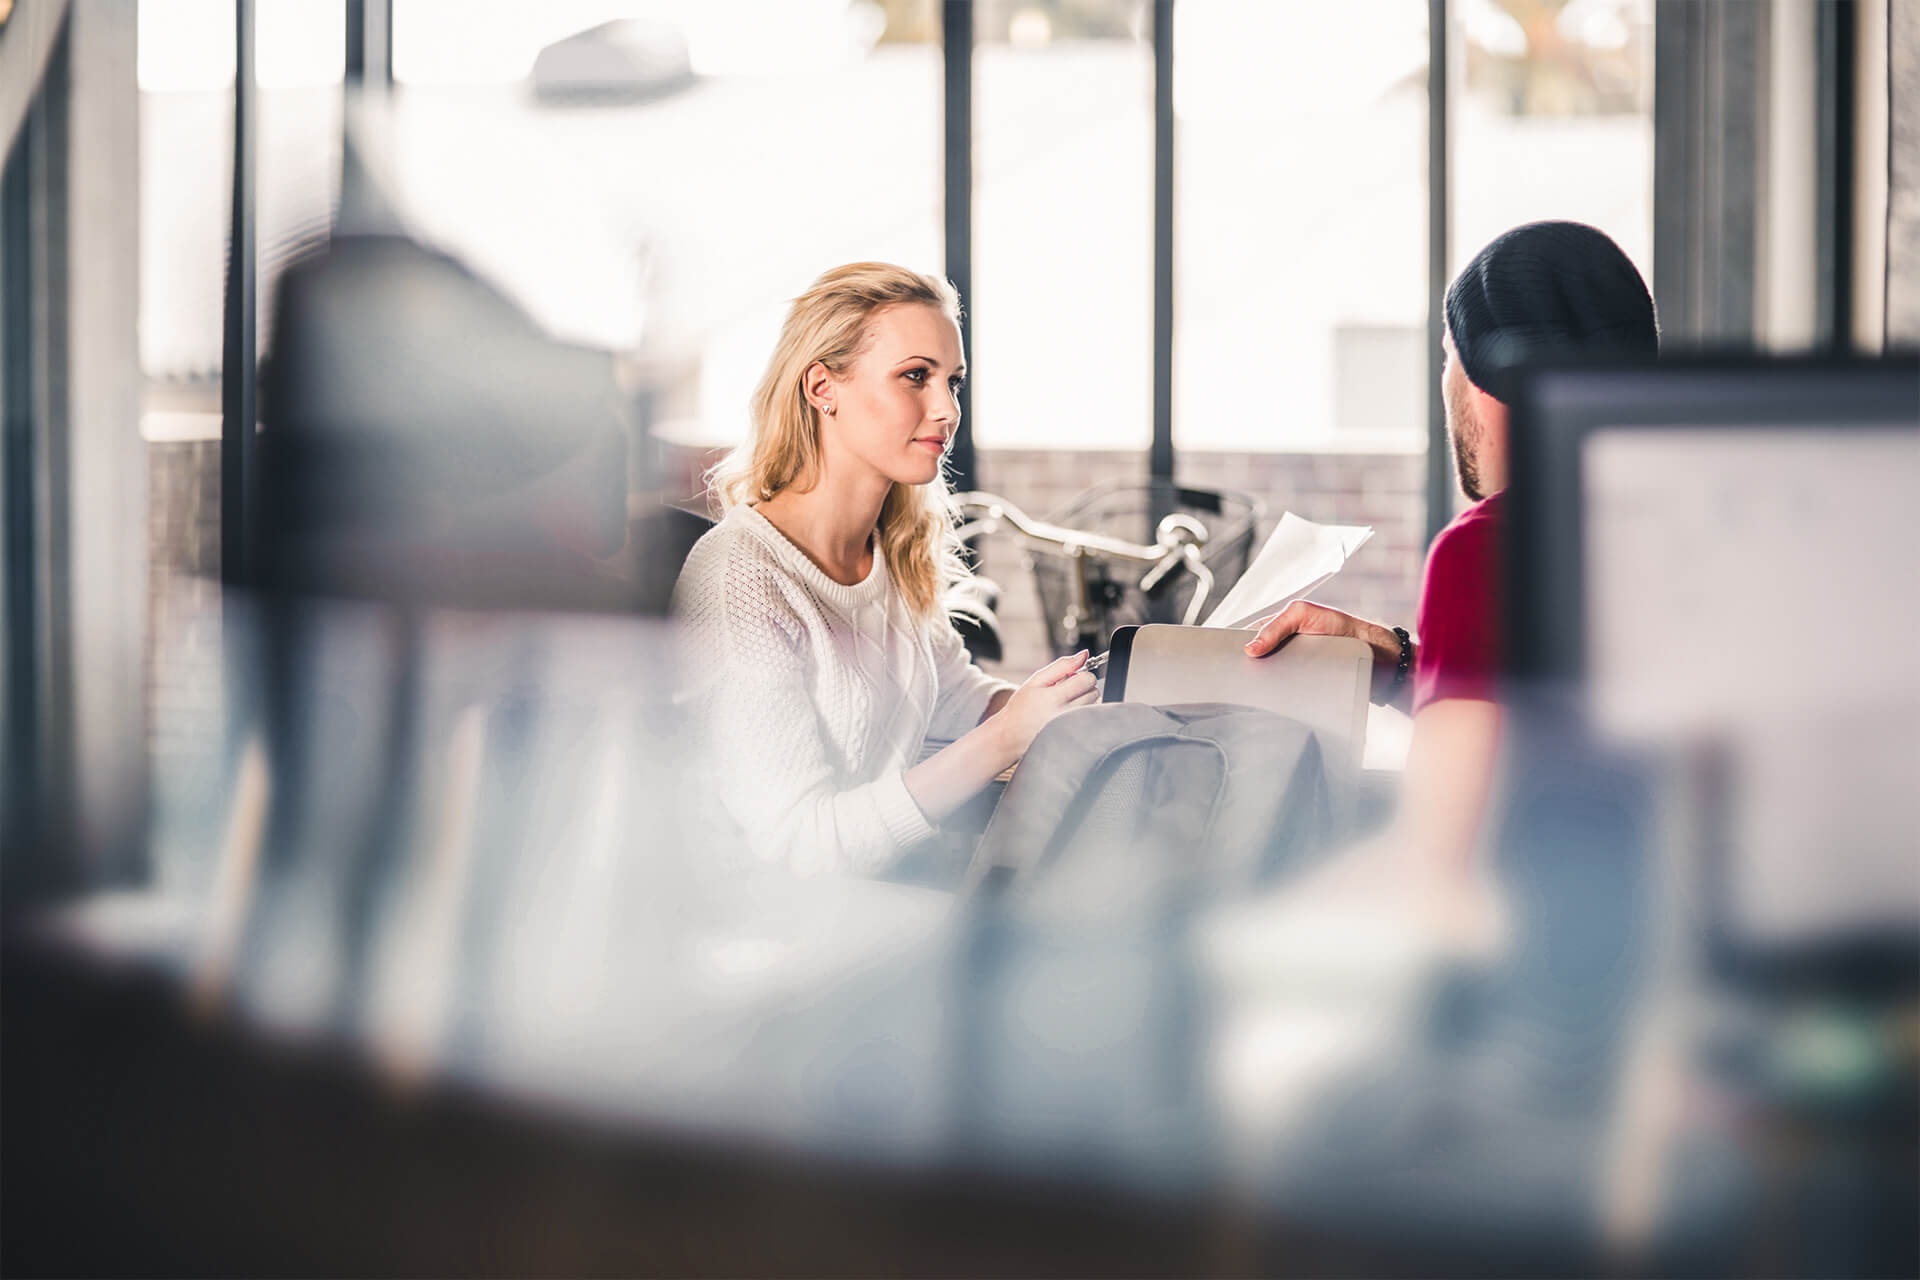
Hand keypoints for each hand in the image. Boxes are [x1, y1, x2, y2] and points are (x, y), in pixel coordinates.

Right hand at [993, 650, 1099, 758]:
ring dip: (1083, 701)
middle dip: (1083, 688)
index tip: (1070, 679)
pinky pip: (1089, 719)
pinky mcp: (1075, 736)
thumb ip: (1062, 666)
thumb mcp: (1036, 681)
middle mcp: (1066, 715)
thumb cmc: (1022, 707)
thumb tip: (1085, 655)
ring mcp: (1071, 727)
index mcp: (1055, 698)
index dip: (1081, 675)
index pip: (1087, 679)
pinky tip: (1066, 716)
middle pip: (1094, 692)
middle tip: (1065, 692)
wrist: (1011, 735)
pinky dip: (1082, 714)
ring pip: (1094, 706)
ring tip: (1064, 705)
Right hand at [1243, 599, 1403, 703]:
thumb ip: (1275, 627)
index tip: (1226, 656)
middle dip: (1247, 667)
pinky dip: (1277, 695)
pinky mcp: (1302, 689)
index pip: (1250, 638)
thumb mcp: (1303, 615)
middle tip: (1240, 675)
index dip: (1238, 646)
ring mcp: (1292, 671)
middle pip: (1256, 662)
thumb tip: (1250, 648)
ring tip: (1255, 687)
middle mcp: (1283, 651)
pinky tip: (1274, 697)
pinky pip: (1284, 694)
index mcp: (1280, 629)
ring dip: (1262, 683)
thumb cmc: (1341, 628)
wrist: (1373, 655)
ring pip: (1268, 680)